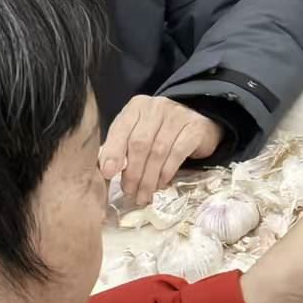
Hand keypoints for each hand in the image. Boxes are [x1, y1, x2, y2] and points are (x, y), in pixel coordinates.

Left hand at [101, 96, 225, 205]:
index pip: (121, 130)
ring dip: (149, 178)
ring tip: (144, 194)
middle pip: (140, 143)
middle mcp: (156, 108)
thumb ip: (120, 147)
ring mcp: (178, 116)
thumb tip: (105, 172)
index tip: (107, 174)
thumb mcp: (137, 132)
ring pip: (158, 151)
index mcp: (136, 107)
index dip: (113, 153)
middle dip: (133, 172)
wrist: (197, 122)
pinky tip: (161, 184)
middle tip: (130, 192)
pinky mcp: (195, 128)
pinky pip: (177, 154)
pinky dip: (166, 172)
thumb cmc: (160, 131)